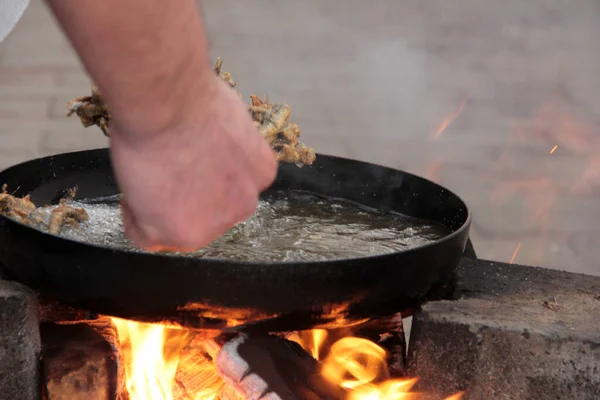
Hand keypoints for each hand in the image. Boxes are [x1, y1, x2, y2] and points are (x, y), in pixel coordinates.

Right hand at [108, 75, 277, 251]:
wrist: (168, 104)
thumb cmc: (188, 97)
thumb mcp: (226, 118)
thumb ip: (225, 146)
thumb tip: (208, 148)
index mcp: (260, 172)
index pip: (230, 187)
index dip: (200, 175)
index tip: (182, 161)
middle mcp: (245, 204)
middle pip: (207, 211)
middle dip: (183, 196)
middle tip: (161, 168)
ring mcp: (214, 224)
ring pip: (178, 227)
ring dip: (157, 207)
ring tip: (146, 172)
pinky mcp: (180, 234)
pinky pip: (145, 237)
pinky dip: (133, 216)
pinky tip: (133, 188)